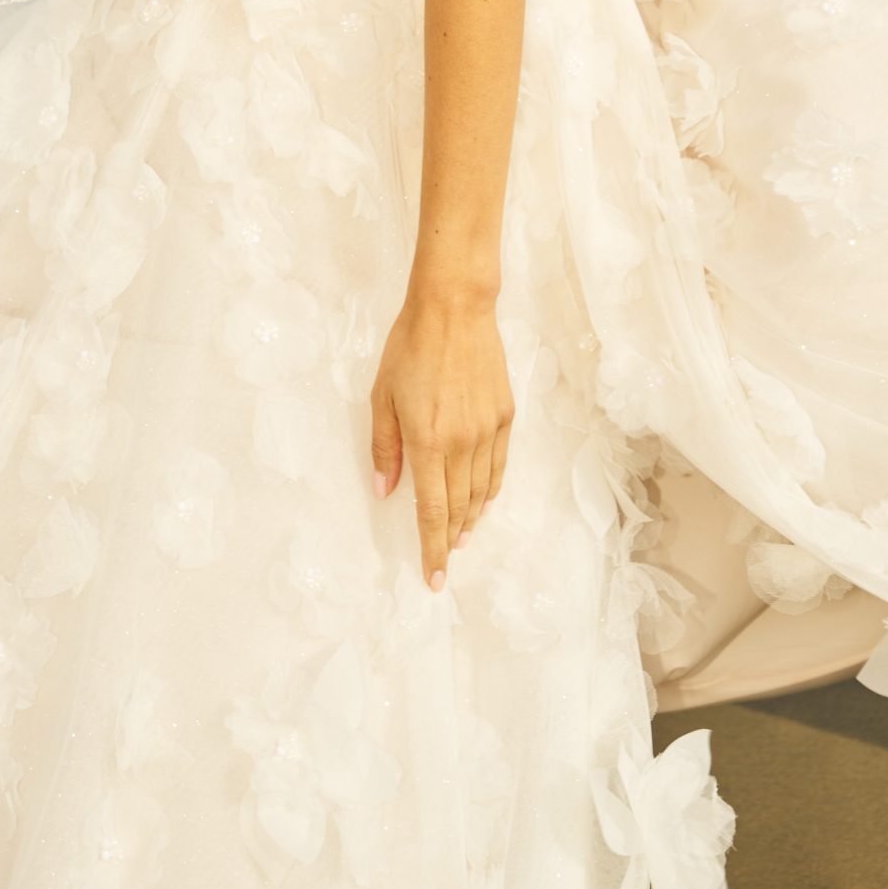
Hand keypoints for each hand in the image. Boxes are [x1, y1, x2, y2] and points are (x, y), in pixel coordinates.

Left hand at [370, 286, 513, 587]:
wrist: (455, 309)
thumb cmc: (409, 347)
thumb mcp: (382, 396)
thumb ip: (385, 447)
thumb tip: (386, 492)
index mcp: (427, 441)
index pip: (432, 510)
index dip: (432, 549)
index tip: (435, 579)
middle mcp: (462, 443)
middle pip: (459, 507)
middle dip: (450, 537)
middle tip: (444, 556)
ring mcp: (488, 430)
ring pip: (481, 491)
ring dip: (471, 517)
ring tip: (462, 533)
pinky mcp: (505, 416)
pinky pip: (498, 466)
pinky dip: (490, 488)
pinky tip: (483, 498)